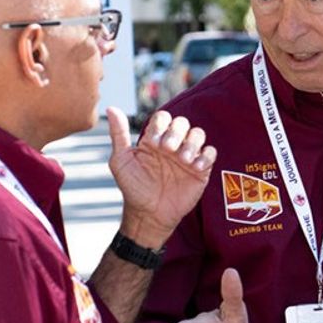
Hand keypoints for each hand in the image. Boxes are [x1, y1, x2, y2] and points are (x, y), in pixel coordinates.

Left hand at [107, 107, 216, 246]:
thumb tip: (111, 107)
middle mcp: (172, 144)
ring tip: (183, 160)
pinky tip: (195, 167)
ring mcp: (187, 157)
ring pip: (199, 134)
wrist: (148, 214)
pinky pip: (211, 153)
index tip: (154, 144)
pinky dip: (206, 156)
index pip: (163, 118)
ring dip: (192, 143)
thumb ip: (119, 135)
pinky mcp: (200, 170)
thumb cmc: (133, 188)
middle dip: (177, 133)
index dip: (161, 126)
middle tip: (168, 150)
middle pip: (183, 123)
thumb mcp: (121, 161)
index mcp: (154, 139)